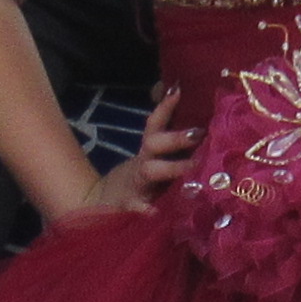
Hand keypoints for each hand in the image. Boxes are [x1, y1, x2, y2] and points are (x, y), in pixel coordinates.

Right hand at [49, 91, 197, 227]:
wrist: (101, 205)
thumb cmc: (140, 180)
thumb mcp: (152, 159)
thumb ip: (169, 142)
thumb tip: (183, 106)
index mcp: (149, 152)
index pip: (156, 124)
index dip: (165, 107)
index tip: (178, 90)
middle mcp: (143, 164)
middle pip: (155, 143)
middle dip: (176, 137)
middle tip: (199, 132)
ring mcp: (136, 185)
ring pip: (150, 171)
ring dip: (172, 167)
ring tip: (194, 165)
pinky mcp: (130, 207)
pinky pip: (137, 207)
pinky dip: (145, 209)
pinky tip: (154, 211)